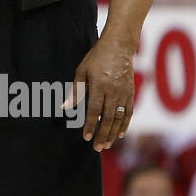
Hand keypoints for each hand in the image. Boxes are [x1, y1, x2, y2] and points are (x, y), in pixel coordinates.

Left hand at [72, 33, 135, 150]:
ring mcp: (124, 93)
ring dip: (113, 133)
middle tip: (98, 148)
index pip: (94, 111)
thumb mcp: (82, 71)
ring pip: (119, 118)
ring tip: (107, 144)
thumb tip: (65, 106)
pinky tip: (120, 133)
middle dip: (103, 134)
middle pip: (108, 118)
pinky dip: (125, 124)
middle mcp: (113, 91)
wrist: (119, 47)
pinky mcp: (131, 93)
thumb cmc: (96, 58)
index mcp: (99, 86)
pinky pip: (129, 112)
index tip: (86, 137)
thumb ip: (75, 90)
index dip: (90, 125)